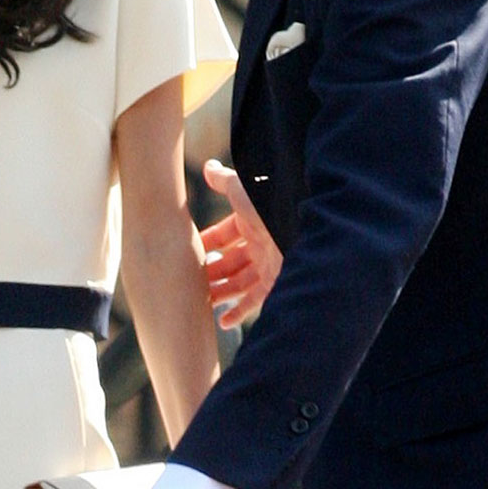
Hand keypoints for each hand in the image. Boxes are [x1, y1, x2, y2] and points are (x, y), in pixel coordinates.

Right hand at [201, 160, 282, 326]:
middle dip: (209, 272)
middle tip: (187, 283)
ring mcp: (269, 265)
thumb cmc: (270, 207)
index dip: (206, 243)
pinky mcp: (277, 283)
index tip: (185, 254)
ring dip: (219, 293)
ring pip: (238, 283)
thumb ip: (223, 180)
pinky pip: (254, 300)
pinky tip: (222, 322)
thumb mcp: (241, 189)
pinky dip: (238, 312)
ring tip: (199, 303)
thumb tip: (207, 166)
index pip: (224, 234)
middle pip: (229, 261)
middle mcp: (261, 243)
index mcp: (252, 221)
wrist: (302, 230)